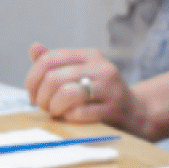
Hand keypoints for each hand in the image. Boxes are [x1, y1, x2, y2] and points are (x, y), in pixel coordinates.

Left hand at [24, 42, 146, 136]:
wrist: (136, 114)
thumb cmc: (101, 95)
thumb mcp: (81, 74)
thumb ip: (57, 64)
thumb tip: (34, 49)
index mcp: (89, 55)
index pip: (49, 59)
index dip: (32, 79)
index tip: (33, 95)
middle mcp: (100, 67)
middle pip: (53, 78)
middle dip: (42, 97)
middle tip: (45, 107)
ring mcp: (109, 88)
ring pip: (66, 93)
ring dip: (54, 108)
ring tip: (56, 113)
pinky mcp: (112, 109)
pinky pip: (79, 113)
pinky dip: (68, 118)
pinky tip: (71, 119)